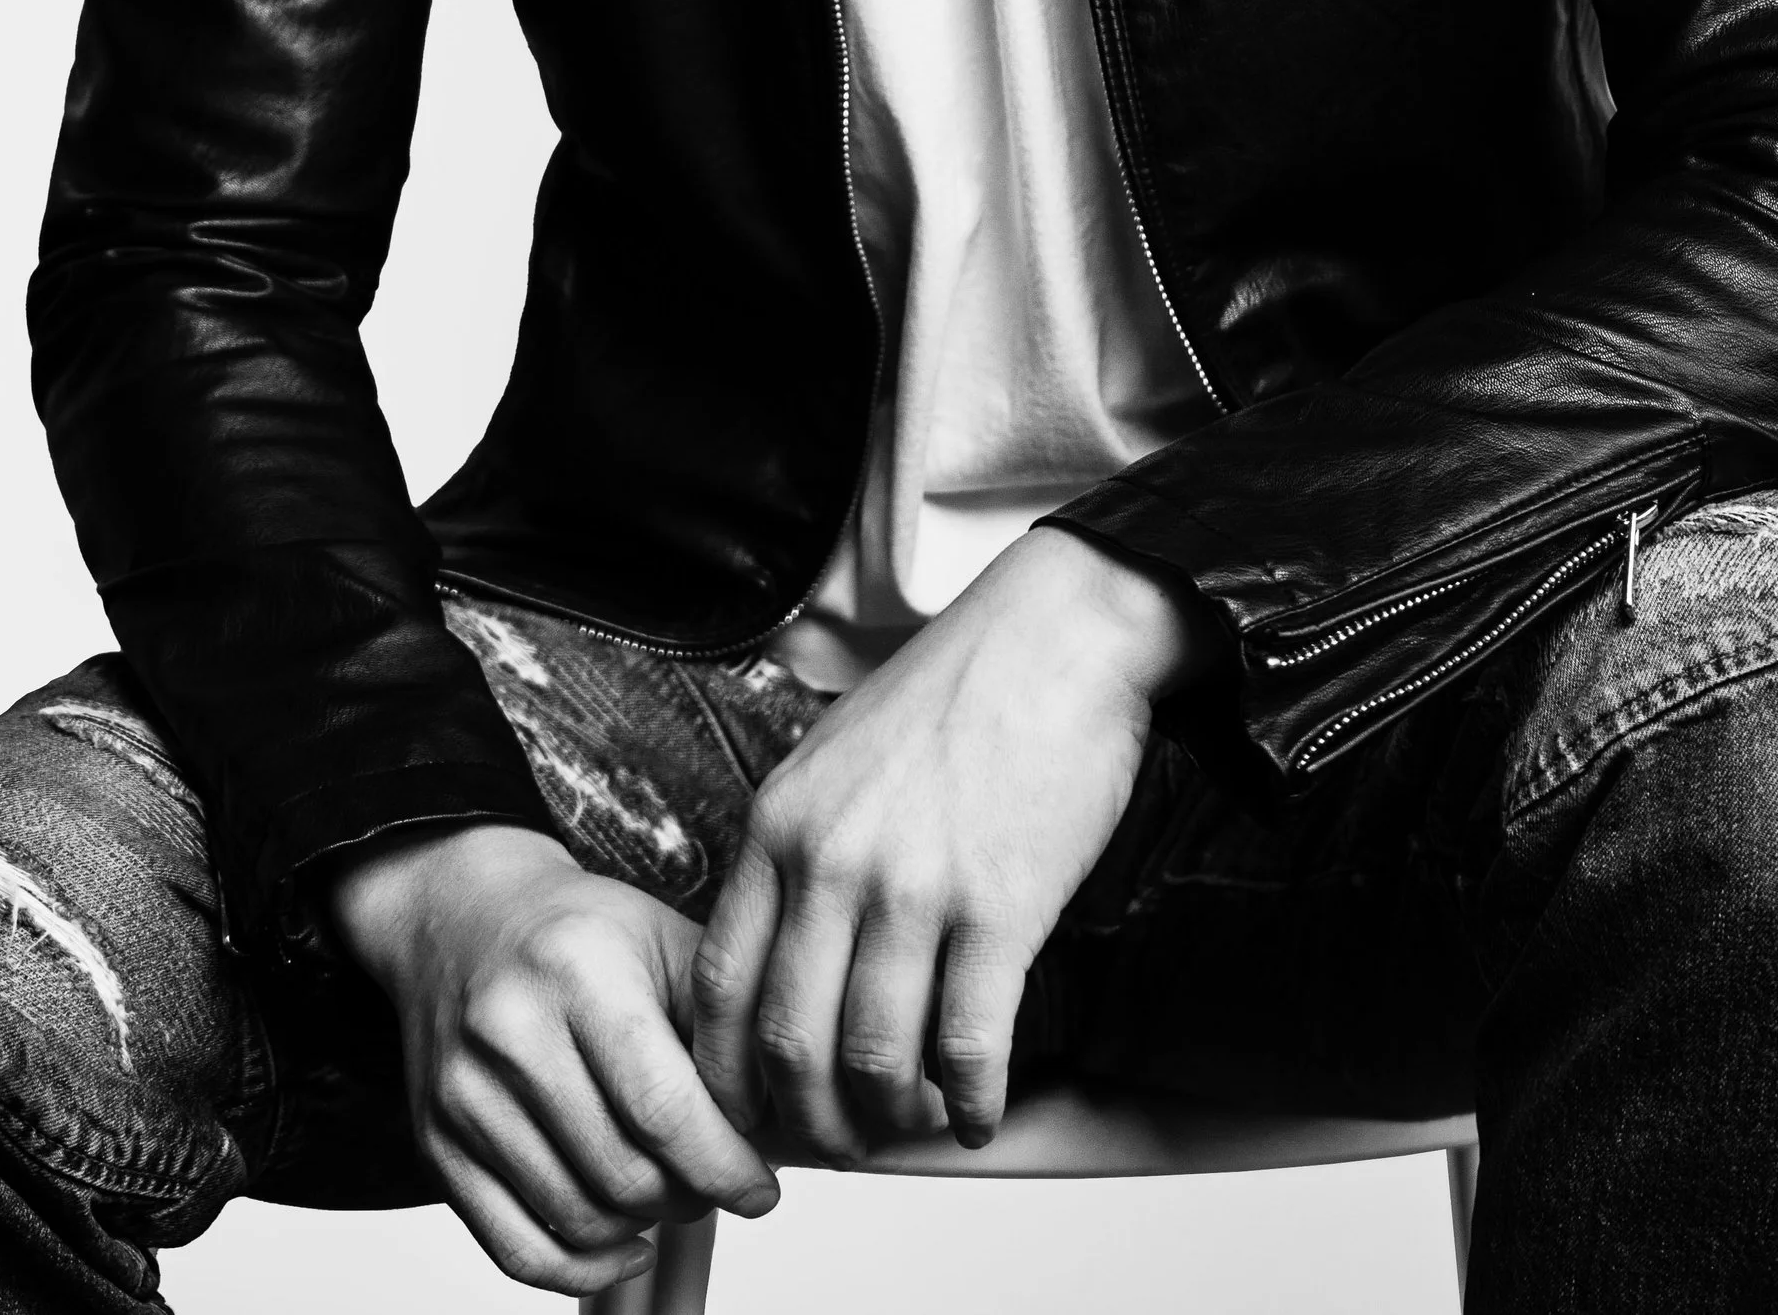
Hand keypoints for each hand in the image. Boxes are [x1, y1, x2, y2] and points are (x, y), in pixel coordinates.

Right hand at [322, 821, 779, 1293]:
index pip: (662, 1106)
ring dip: (642, 1227)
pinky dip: (579, 1270)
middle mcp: (511, 1032)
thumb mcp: (663, 938)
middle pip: (622, 1171)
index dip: (724, 1165)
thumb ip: (723, 1020)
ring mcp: (465, 1095)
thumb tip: (782, 1117)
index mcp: (578, 969)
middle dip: (690, 1196)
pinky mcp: (436, 1144)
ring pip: (576, 1217)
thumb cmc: (577, 930)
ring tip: (674, 1195)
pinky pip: (514, 1247)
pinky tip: (624, 1248)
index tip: (762, 1189)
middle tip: (720, 1183)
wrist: (460, 915)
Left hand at [690, 527, 1206, 1162]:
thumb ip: (798, 851)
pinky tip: (977, 1113)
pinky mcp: (998, 907)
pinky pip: (968, 1046)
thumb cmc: (954, 693)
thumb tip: (785, 961)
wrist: (1057, 634)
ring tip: (910, 1125)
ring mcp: (913, 887)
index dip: (727, 1074)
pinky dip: (969, 1102)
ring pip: (873, 1059)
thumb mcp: (833, 757)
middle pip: (788, 1042)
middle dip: (809, 1118)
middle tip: (838, 1142)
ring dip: (889, 1119)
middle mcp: (832, 862)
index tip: (752, 1111)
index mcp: (780, 824)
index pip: (720, 986)